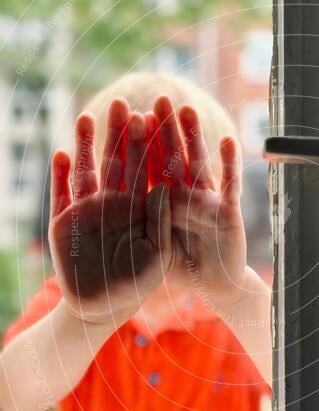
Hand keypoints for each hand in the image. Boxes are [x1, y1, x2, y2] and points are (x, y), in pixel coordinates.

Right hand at [49, 99, 171, 326]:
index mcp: (140, 208)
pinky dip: (60, 175)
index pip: (146, 169)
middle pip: (117, 161)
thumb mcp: (157, 255)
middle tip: (122, 101)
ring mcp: (88, 209)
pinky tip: (62, 152)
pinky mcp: (64, 220)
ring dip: (86, 144)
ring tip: (88, 116)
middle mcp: (114, 203)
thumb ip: (160, 222)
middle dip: (119, 133)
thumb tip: (165, 187)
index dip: (148, 144)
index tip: (151, 116)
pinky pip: (61, 193)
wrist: (100, 308)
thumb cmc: (136, 285)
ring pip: (87, 169)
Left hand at [149, 96, 247, 309]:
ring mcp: (207, 199)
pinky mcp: (228, 210)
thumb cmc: (180, 267)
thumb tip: (107, 199)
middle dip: (166, 129)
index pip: (150, 165)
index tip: (134, 114)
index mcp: (162, 201)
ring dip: (194, 136)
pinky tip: (227, 141)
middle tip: (159, 99)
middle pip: (173, 156)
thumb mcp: (150, 245)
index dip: (143, 141)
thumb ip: (137, 223)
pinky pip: (229, 183)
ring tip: (186, 110)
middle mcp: (184, 194)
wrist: (213, 285)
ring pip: (199, 162)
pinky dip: (229, 163)